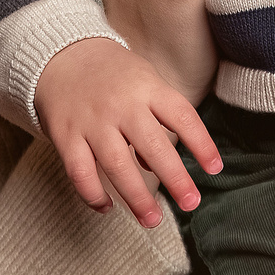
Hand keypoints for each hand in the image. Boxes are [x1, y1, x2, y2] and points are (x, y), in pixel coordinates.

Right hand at [32, 36, 223, 226]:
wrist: (60, 54)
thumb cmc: (113, 75)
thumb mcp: (143, 81)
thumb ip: (156, 118)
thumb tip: (156, 166)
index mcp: (147, 88)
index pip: (182, 116)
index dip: (202, 144)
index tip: (215, 169)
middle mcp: (121, 105)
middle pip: (154, 146)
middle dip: (175, 179)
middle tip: (191, 203)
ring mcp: (92, 121)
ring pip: (117, 166)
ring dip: (137, 198)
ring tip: (153, 220)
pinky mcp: (66, 136)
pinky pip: (80, 173)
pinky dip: (93, 195)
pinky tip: (107, 207)